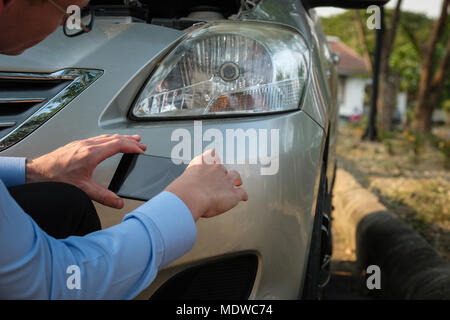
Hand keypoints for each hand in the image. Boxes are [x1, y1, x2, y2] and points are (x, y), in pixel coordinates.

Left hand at [26, 134, 146, 208]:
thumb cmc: (54, 178)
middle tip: (141, 144)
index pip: (118, 145)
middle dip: (130, 141)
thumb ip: (103, 196)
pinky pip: (98, 138)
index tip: (141, 149)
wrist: (35, 173)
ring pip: (106, 137)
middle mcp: (87, 145)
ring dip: (120, 138)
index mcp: (91, 153)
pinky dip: (110, 139)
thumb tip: (117, 202)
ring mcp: (82, 143)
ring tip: (130, 140)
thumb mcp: (82, 189)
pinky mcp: (77, 145)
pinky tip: (109, 143)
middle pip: (114, 138)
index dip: (132, 146)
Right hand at [165, 150, 247, 221]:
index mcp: (202, 163)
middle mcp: (215, 169)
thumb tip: (176, 192)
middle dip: (222, 174)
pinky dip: (243, 195)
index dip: (213, 159)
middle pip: (223, 168)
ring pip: (236, 176)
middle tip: (221, 180)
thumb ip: (185, 183)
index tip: (213, 160)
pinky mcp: (233, 194)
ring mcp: (226, 180)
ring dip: (236, 180)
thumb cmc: (182, 191)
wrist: (189, 196)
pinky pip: (242, 192)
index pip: (211, 155)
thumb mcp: (180, 181)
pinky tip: (243, 197)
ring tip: (237, 183)